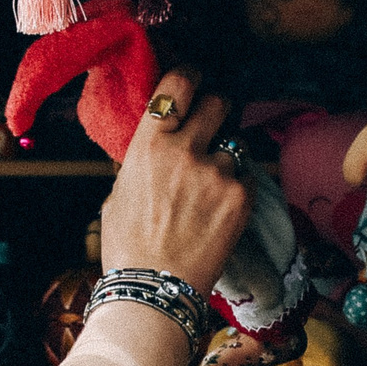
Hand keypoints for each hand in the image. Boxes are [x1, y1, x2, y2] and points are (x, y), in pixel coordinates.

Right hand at [98, 68, 248, 295]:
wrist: (154, 289)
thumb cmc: (128, 246)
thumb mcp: (120, 192)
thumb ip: (144, 160)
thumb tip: (158, 145)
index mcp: (148, 144)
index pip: (178, 84)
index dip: (191, 76)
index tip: (196, 79)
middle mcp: (185, 150)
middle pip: (218, 102)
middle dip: (218, 110)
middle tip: (214, 126)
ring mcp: (217, 173)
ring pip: (234, 145)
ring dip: (226, 159)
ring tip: (211, 190)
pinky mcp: (241, 196)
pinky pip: (246, 177)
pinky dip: (237, 189)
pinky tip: (220, 212)